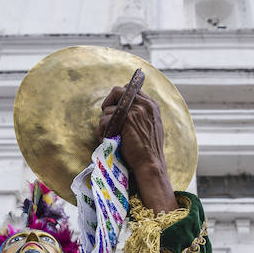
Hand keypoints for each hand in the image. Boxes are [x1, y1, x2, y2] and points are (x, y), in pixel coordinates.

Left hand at [97, 85, 177, 212]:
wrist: (151, 163)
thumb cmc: (149, 150)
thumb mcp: (152, 126)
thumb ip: (142, 114)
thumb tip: (123, 108)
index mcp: (152, 105)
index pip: (132, 88)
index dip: (120, 95)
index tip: (114, 105)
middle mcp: (145, 104)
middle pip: (118, 91)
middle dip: (108, 102)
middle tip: (105, 113)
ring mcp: (135, 110)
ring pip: (108, 109)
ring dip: (104, 122)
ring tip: (106, 134)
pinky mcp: (126, 119)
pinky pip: (105, 119)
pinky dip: (101, 130)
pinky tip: (105, 139)